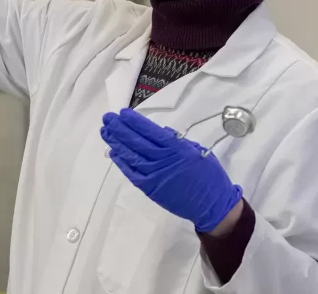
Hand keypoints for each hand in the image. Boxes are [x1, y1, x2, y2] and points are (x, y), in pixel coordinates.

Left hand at [101, 108, 242, 233]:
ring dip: (116, 142)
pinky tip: (113, 152)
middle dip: (120, 128)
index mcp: (176, 148)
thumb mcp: (196, 150)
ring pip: (131, 155)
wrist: (212, 204)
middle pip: (136, 141)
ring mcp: (154, 175)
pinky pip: (132, 173)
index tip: (122, 113)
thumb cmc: (209, 175)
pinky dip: (122, 162)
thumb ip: (178, 141)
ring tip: (105, 132)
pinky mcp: (150, 189)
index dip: (134, 121)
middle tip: (107, 118)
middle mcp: (162, 160)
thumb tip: (160, 132)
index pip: (150, 131)